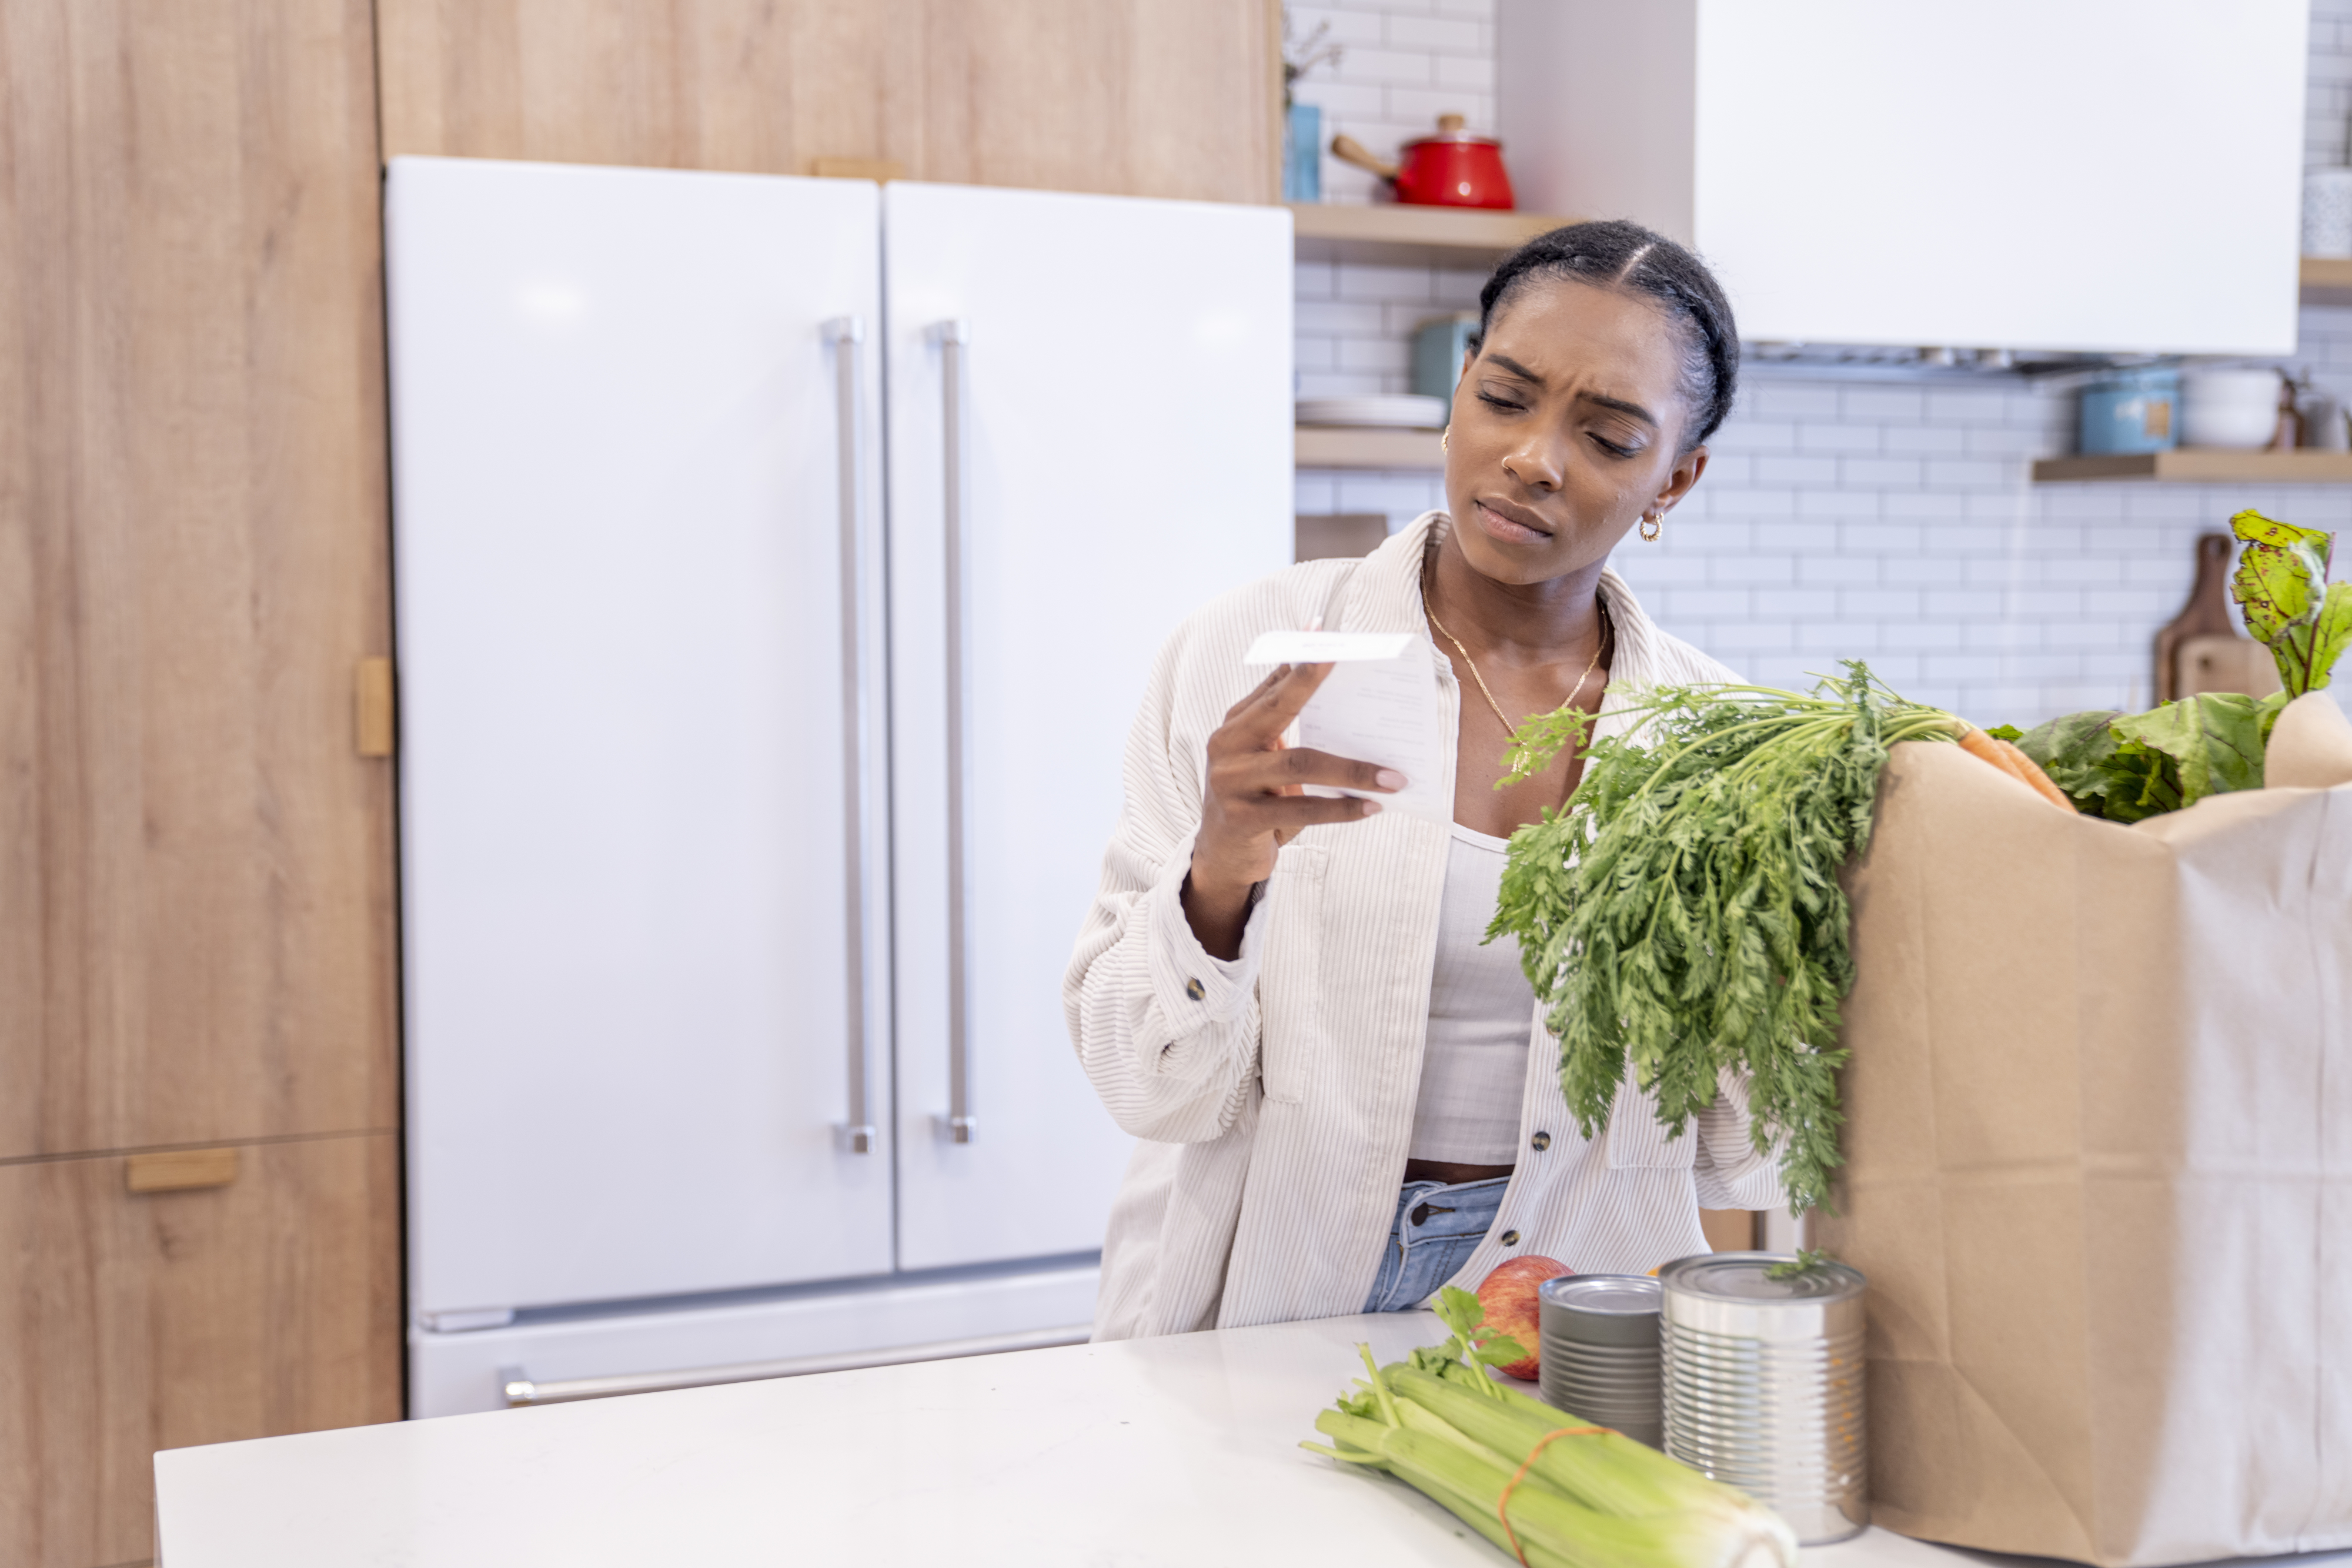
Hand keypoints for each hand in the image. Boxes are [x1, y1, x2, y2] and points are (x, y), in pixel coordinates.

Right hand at [1181, 663, 1403, 958]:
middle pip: (1279, 708)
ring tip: (1394, 778)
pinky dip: (1340, 809)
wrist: (1221, 854)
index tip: (1321, 630)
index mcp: (1236, 725)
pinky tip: (1370, 808)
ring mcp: (1231, 782)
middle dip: (1312, 681)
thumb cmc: (1256, 797)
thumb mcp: (1264, 758)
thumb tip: (1338, 696)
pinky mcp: (1242, 818)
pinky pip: (1301, 810)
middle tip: (1347, 661)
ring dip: (1354, 770)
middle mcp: (1228, 747)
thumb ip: (1287, 727)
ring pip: (1301, 764)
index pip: (1273, 685)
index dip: (1299, 659)